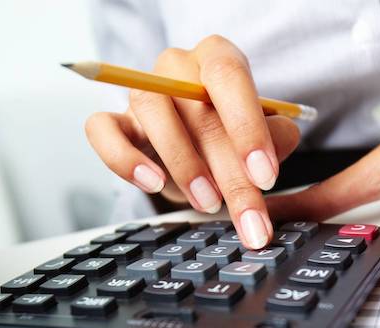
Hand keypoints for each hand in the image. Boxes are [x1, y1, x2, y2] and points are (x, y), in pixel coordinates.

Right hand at [85, 35, 299, 248]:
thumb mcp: (264, 137)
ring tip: (208, 203)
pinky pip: (102, 130)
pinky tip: (152, 183)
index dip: (248, 127)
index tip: (265, 177)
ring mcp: (142, 92)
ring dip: (183, 165)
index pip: (229, 77)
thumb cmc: (232, 137)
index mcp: (218, 58)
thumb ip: (277, 138)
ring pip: (152, 112)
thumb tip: (270, 155)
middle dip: (228, 172)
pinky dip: (124, 158)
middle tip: (248, 217)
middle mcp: (177, 68)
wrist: (198, 150)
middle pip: (197, 109)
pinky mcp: (114, 121)